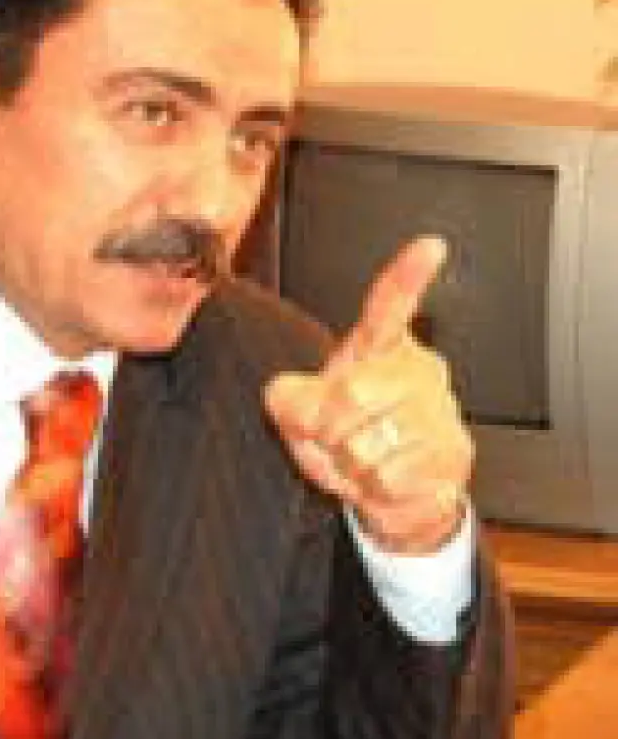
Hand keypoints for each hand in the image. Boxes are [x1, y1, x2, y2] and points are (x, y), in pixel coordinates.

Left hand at [264, 237, 471, 554]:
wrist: (390, 492)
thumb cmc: (349, 436)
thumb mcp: (301, 411)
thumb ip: (287, 398)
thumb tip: (291, 400)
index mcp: (381, 349)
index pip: (391, 305)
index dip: (408, 275)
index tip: (430, 245)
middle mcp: (418, 373)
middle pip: (352, 393)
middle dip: (326, 428)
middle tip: (334, 437)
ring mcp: (440, 413)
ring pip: (369, 442)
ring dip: (349, 463)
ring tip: (361, 459)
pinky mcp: (453, 455)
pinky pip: (390, 476)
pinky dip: (372, 488)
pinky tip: (384, 479)